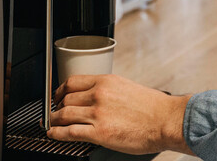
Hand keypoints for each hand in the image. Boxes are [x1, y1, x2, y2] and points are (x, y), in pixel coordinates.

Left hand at [46, 74, 193, 155]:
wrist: (166, 120)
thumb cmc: (153, 108)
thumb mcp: (127, 89)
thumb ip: (109, 92)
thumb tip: (95, 99)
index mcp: (107, 81)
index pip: (72, 81)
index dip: (60, 90)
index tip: (57, 95)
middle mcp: (99, 94)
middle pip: (65, 98)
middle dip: (56, 106)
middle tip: (53, 112)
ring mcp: (98, 113)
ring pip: (63, 114)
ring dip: (53, 120)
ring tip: (51, 125)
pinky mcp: (99, 133)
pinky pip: (69, 132)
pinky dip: (57, 134)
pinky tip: (53, 135)